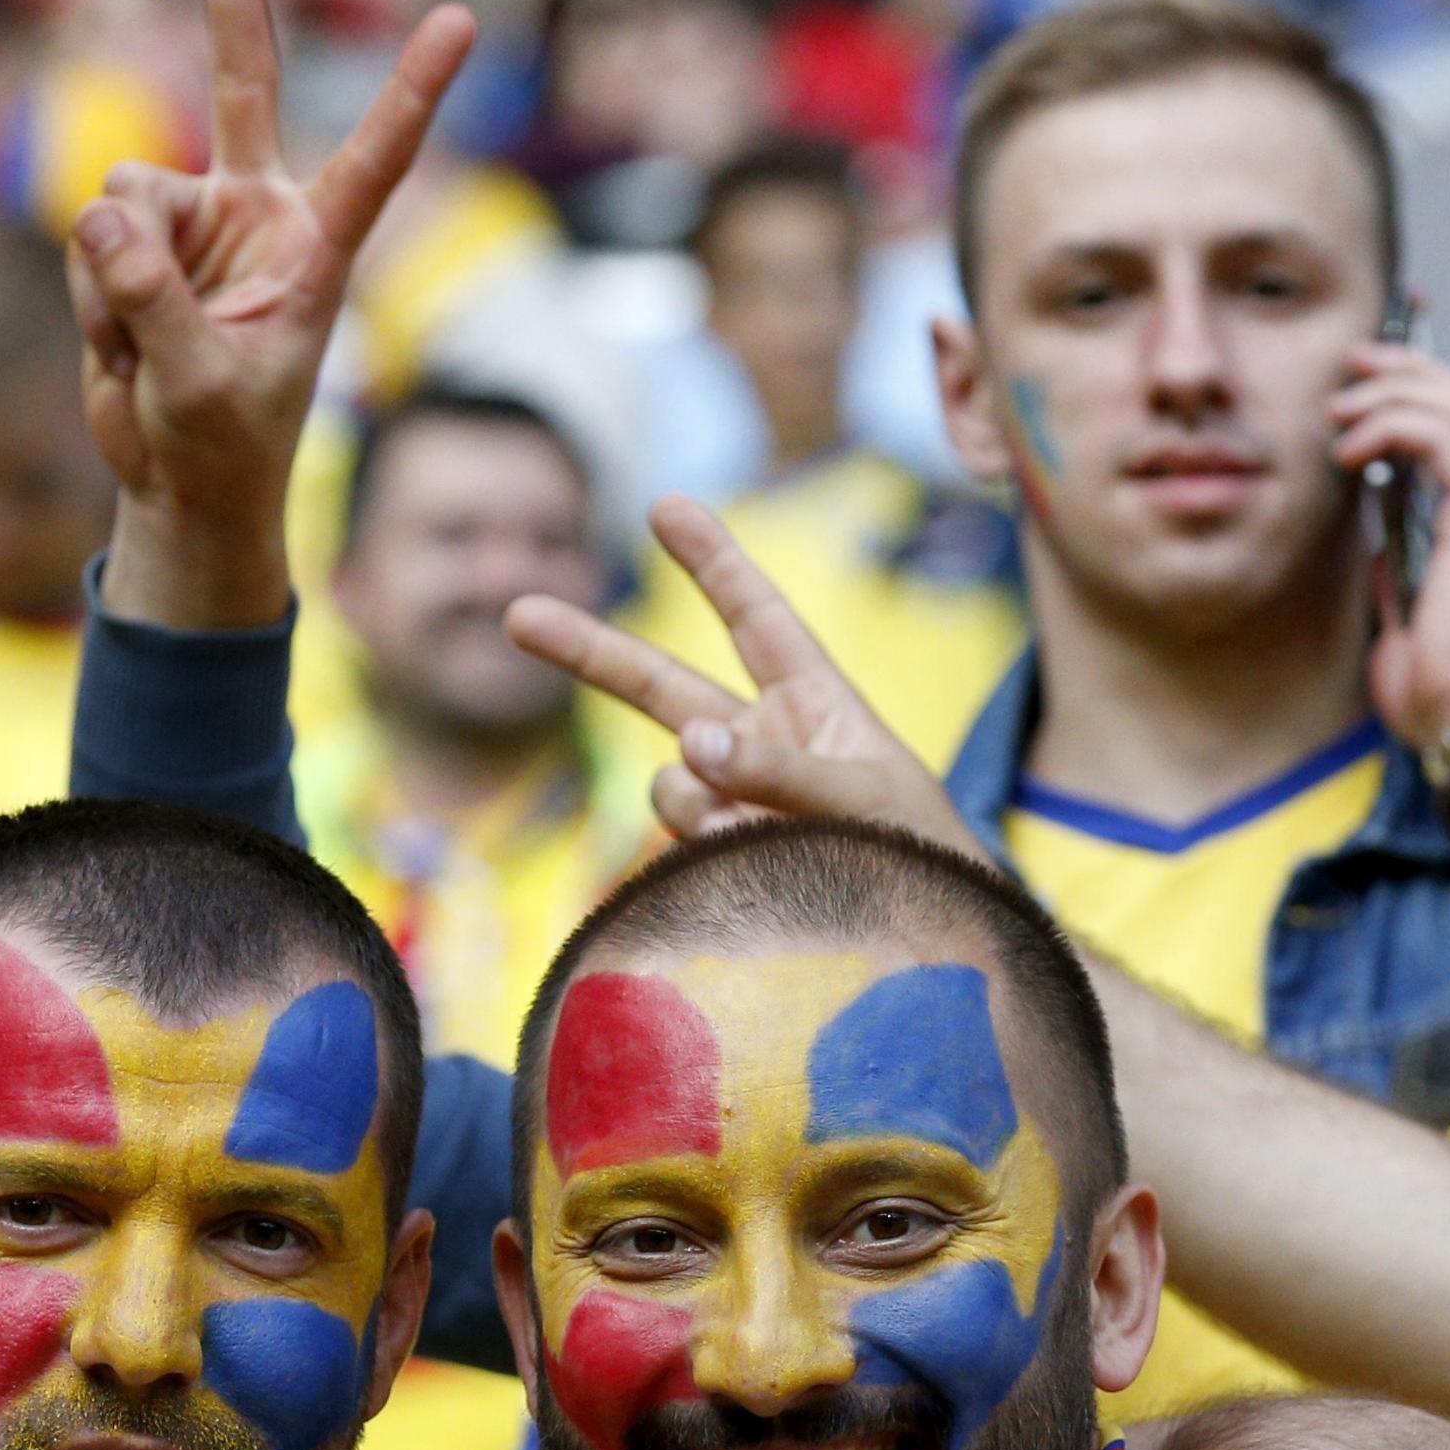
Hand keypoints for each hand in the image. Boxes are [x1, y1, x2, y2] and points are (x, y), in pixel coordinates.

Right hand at [69, 0, 473, 627]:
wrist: (178, 482)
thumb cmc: (221, 447)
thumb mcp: (199, 388)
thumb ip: (154, 304)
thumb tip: (99, 214)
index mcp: (316, 249)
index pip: (374, 159)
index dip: (412, 91)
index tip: (459, 22)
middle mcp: (256, 213)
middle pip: (241, 80)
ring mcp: (192, 220)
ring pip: (123, 190)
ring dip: (116, 276)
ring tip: (146, 347)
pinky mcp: (134, 238)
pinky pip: (88, 232)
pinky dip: (92, 294)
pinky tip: (121, 343)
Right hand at [504, 495, 994, 862]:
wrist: (934, 944)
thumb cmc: (922, 854)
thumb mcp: (870, 798)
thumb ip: (782, 769)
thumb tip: (689, 747)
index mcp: (812, 702)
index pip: (754, 617)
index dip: (710, 561)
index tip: (666, 505)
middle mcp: (759, 747)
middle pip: (660, 685)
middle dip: (588, 650)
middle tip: (516, 612)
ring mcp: (730, 806)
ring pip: (670, 785)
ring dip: (701, 805)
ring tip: (770, 842)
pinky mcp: (714, 861)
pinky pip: (680, 844)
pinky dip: (710, 852)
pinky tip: (760, 872)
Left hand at [1330, 342, 1449, 753]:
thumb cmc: (1443, 694)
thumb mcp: (1410, 619)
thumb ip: (1403, 569)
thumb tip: (1377, 537)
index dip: (1426, 393)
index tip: (1368, 383)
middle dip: (1409, 370)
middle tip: (1352, 363)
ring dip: (1392, 394)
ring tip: (1337, 408)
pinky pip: (1445, 439)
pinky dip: (1393, 428)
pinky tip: (1349, 450)